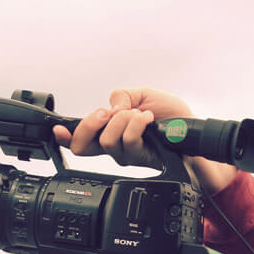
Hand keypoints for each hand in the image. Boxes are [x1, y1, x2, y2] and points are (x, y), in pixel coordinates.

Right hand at [53, 88, 237, 192]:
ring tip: (143, 116)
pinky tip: (149, 120)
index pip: (81, 139)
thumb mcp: (144, 95)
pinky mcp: (141, 158)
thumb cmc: (174, 120)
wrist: (197, 136)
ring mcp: (127, 156)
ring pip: (108, 139)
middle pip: (83, 146)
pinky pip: (127, 140)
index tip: (56, 130)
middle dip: (91, 123)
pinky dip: (137, 123)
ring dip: (124, 120)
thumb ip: (122, 97)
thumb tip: (111, 107)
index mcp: (112, 132)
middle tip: (109, 113)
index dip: (65, 137)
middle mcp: (115, 148)